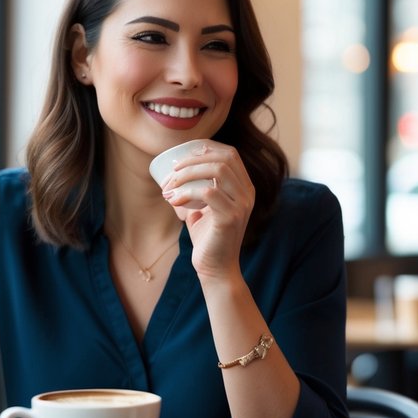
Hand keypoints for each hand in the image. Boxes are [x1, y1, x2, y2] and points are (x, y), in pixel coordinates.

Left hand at [162, 140, 253, 279]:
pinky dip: (186, 193)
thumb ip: (198, 191)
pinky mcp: (231, 217)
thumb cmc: (209, 239)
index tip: (183, 155)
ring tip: (170, 184)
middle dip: (194, 159)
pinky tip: (173, 201)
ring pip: (217, 170)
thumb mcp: (204, 208)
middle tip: (173, 170)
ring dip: (188, 173)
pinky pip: (208, 193)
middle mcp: (247, 194)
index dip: (206, 148)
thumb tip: (176, 175)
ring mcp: (242, 205)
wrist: (216, 269)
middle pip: (224, 158)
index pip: (230, 154)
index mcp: (244, 188)